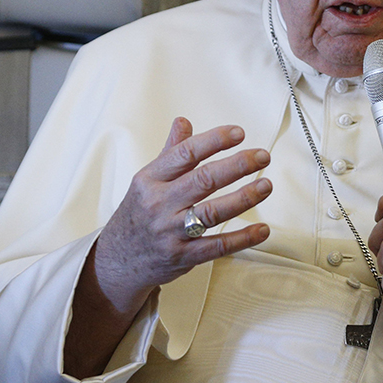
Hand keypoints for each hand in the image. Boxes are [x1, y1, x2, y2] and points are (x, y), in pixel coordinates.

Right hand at [94, 117, 271, 314]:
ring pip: (213, 212)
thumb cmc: (138, 214)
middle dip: (237, 166)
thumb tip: (183, 121)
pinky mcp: (182, 257)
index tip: (239, 133)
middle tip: (262, 156)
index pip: (185, 153)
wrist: (116, 261)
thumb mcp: (146, 180)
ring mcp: (170, 232)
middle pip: (203, 180)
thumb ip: (170, 152)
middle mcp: (159, 204)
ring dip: (244, 198)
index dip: (214, 140)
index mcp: (150, 179)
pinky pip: (217, 246)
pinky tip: (262, 229)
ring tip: (266, 185)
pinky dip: (242, 238)